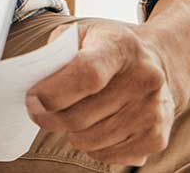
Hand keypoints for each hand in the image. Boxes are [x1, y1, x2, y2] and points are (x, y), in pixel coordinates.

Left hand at [26, 21, 181, 165]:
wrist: (156, 63)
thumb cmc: (107, 48)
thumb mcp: (81, 34)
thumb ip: (55, 55)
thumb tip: (33, 85)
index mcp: (121, 47)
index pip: (87, 73)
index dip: (53, 92)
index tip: (32, 99)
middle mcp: (144, 79)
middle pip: (81, 116)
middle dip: (49, 118)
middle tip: (38, 111)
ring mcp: (153, 111)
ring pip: (90, 140)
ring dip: (70, 133)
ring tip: (71, 116)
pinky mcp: (157, 138)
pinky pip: (107, 155)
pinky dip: (91, 146)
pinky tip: (95, 126)